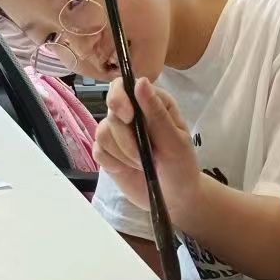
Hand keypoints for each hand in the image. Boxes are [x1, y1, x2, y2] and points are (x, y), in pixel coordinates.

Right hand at [93, 77, 200, 219]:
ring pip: (102, 132)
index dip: (119, 98)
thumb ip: (157, 112)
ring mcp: (118, 133)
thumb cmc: (181, 166)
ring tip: (142, 165)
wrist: (175, 198)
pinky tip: (127, 169)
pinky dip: (113, 162)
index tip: (127, 117)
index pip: (124, 86)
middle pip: (111, 111)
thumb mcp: (175, 141)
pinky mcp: (108, 152)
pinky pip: (98, 150)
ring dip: (122, 153)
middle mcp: (132, 114)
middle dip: (126, 138)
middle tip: (143, 157)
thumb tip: (141, 81)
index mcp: (152, 103)